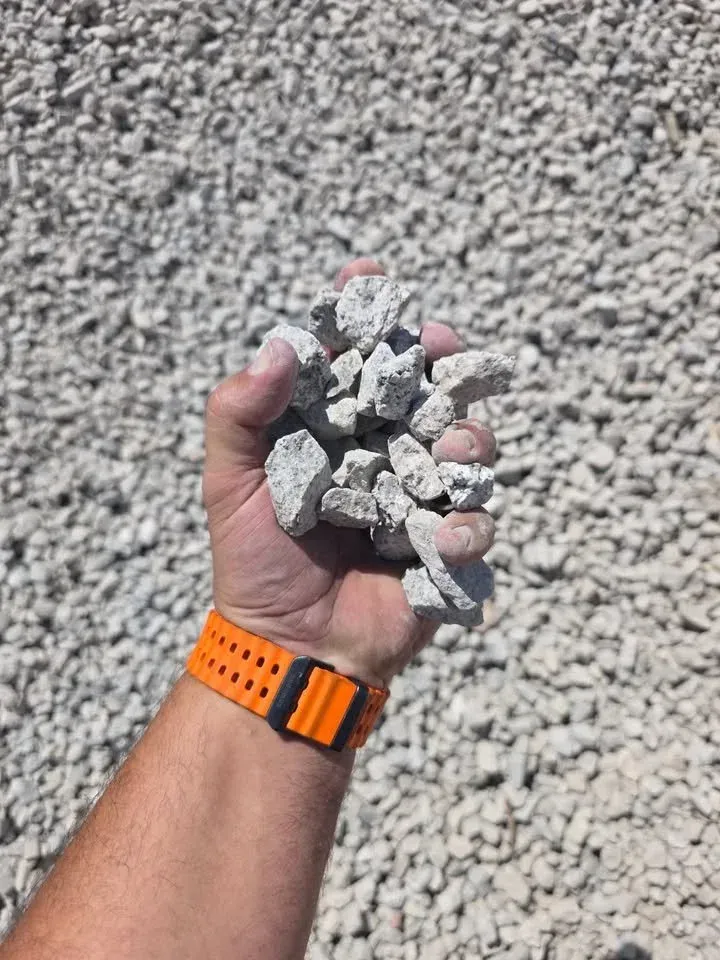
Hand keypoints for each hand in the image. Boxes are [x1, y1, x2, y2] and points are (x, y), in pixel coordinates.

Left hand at [203, 259, 496, 686]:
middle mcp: (383, 452)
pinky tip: (444, 537)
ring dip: (467, 436)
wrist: (291, 647)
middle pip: (426, 388)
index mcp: (334, 430)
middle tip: (441, 346)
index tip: (370, 275)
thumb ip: (238, 415)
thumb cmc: (256, 563)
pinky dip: (468, 525)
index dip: (365, 313)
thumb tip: (278, 346)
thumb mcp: (229, 484)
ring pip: (467, 445)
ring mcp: (421, 495)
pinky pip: (477, 520)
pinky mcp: (446, 544)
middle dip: (440, 361)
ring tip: (449, 449)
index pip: (354, 360)